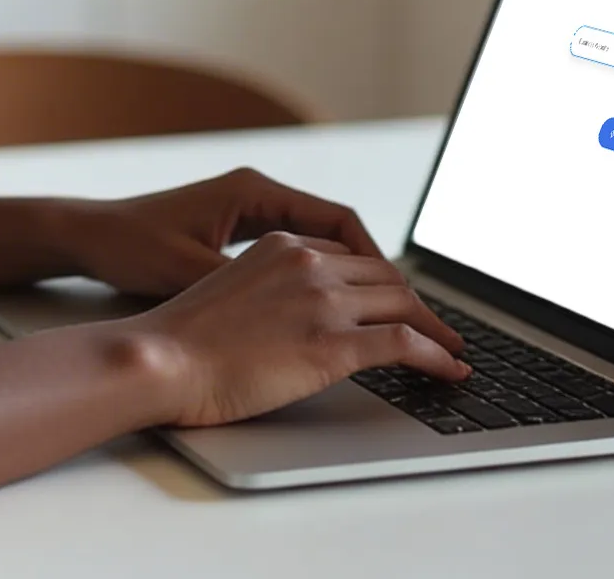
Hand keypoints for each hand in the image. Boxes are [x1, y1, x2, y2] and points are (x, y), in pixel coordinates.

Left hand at [52, 168, 389, 297]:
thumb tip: (297, 310)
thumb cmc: (132, 246)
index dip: (376, 260)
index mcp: (255, 192)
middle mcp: (258, 195)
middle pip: (339, 231)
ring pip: (321, 243)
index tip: (402, 297)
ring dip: (350, 278)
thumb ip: (246, 285)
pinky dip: (320, 281)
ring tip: (378, 320)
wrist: (88, 235)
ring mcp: (248, 213)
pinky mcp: (236, 234)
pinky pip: (296, 256)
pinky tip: (328, 316)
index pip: (340, 220)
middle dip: (375, 272)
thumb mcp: (191, 267)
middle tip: (406, 315)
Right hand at [113, 232, 469, 428]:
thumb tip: (293, 316)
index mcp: (281, 244)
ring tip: (453, 351)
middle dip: (417, 304)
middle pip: (386, 277)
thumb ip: (269, 288)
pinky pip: (406, 343)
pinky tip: (450, 370)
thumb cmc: (180, 339)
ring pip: (404, 304)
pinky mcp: (334, 343)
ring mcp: (324, 300)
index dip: (382, 282)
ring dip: (437, 330)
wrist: (160, 359)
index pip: (351, 256)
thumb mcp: (227, 288)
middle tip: (437, 329)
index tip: (398, 301)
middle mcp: (308, 262)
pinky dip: (438, 356)